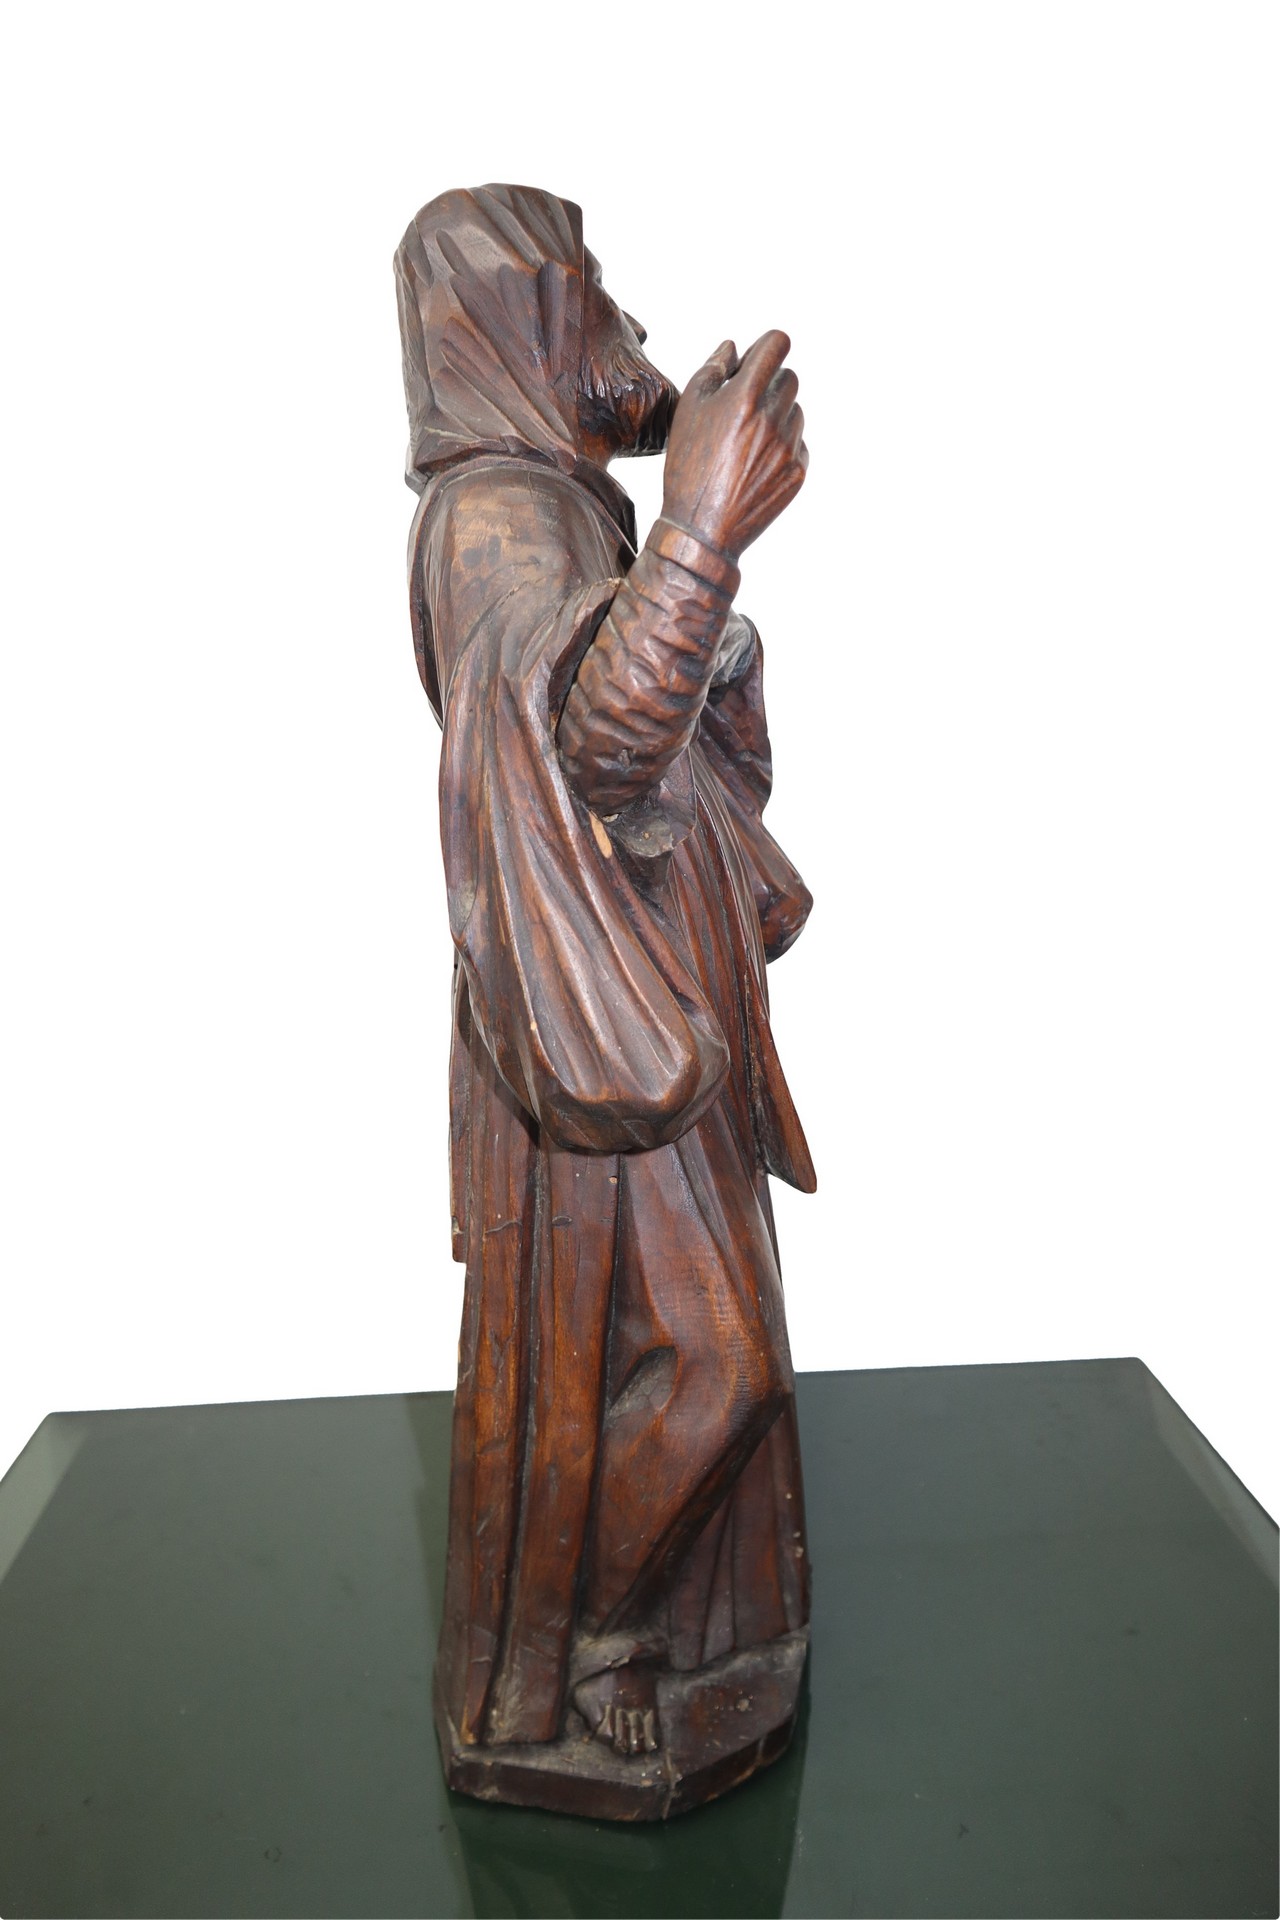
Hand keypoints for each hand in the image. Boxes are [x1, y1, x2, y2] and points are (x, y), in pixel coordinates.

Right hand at [661, 331, 806, 560]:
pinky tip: (755, 463)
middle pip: (789, 378)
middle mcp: (773, 418)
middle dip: (770, 383)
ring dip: (776, 415)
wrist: (701, 530)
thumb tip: (734, 348)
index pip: (778, 344)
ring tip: (746, 440)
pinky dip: (782, 446)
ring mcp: (789, 446)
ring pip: (795, 411)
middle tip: (744, 405)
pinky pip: (799, 443)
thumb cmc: (687, 466)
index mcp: (745, 396)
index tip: (759, 357)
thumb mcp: (687, 410)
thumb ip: (712, 370)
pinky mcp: (798, 471)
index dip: (768, 345)